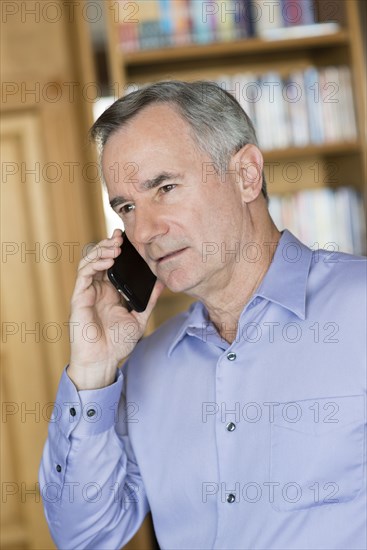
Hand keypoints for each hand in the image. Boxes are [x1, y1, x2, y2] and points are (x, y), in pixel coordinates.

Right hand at [67, 229, 164, 389]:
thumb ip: (148, 301)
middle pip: (100, 259)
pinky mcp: (79, 297)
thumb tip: (161, 284)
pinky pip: (84, 275)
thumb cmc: (117, 344)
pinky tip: (107, 260)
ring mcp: (87, 292)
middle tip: (121, 237)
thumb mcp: (139, 319)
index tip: (128, 238)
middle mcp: (98, 289)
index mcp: (110, 292)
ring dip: (101, 251)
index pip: (112, 265)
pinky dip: (94, 264)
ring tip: (115, 246)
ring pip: (89, 262)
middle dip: (109, 245)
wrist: (103, 361)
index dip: (117, 250)